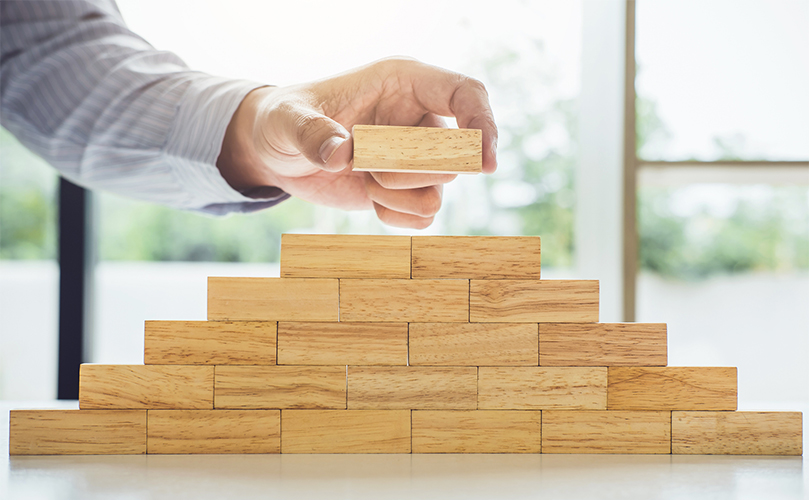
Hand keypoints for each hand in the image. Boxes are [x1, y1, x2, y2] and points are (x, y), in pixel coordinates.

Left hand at [217, 57, 497, 228]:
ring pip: (439, 188)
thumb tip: (341, 155)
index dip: (483, 125)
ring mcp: (415, 156)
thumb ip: (312, 133)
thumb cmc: (283, 119)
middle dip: (410, 170)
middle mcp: (418, 118)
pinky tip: (368, 199)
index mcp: (403, 82)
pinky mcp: (406, 188)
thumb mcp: (287, 120)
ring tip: (361, 177)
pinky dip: (397, 216)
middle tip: (366, 165)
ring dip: (396, 193)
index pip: (466, 93)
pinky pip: (425, 214)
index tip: (485, 163)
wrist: (276, 152)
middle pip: (454, 153)